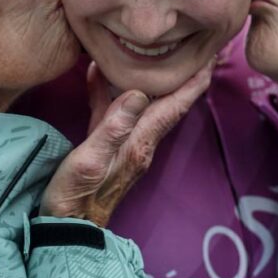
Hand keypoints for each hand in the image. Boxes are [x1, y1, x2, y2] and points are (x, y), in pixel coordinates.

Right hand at [40, 60, 212, 226]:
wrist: (67, 229)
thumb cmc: (75, 196)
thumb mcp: (90, 159)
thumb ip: (113, 127)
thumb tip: (138, 92)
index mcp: (139, 143)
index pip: (174, 106)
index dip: (194, 82)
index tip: (210, 57)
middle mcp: (139, 142)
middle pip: (167, 103)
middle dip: (182, 76)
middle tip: (194, 48)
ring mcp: (125, 145)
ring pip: (143, 105)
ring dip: (151, 81)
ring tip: (158, 55)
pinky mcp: (108, 148)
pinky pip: (115, 112)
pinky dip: (109, 92)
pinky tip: (97, 73)